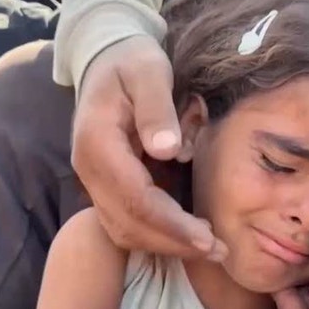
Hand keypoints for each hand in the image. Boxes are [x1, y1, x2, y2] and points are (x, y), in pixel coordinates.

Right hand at [71, 35, 226, 260]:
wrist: (106, 58)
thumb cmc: (132, 62)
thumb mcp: (148, 70)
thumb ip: (156, 107)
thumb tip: (167, 149)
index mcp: (97, 143)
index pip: (135, 198)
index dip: (172, 223)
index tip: (208, 237)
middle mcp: (89, 169)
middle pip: (129, 223)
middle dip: (174, 242)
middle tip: (219, 251)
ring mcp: (94, 180)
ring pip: (125, 230)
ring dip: (166, 245)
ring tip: (210, 249)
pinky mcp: (106, 185)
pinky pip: (127, 222)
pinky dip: (157, 235)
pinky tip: (188, 237)